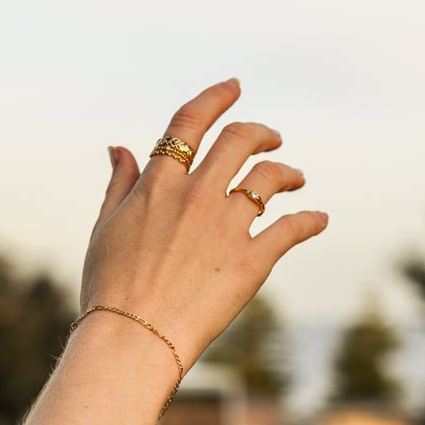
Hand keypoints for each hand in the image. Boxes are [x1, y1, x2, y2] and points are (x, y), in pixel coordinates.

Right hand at [80, 78, 327, 369]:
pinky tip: (318, 219)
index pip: (190, 123)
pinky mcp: (252, 260)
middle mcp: (196, 196)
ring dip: (288, 171)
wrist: (132, 337)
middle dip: (260, 131)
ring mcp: (226, 226)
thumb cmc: (109, 286)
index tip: (233, 87)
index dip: (215, 97)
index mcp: (159, 185)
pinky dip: (310, 221)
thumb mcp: (106, 226)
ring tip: (297, 177)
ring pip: (270, 178)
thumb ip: (120, 183)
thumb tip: (119, 146)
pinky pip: (292, 229)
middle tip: (271, 137)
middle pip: (239, 140)